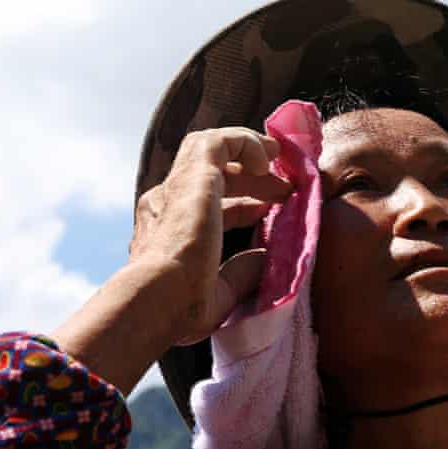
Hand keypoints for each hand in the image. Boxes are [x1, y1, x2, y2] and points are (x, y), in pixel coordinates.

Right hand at [129, 127, 291, 345]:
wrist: (161, 295)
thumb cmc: (184, 307)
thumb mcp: (220, 293)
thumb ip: (242, 274)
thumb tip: (264, 257)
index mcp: (168, 232)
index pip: (210, 208)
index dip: (245, 206)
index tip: (271, 212)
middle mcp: (167, 204)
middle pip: (213, 178)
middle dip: (252, 180)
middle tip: (286, 190)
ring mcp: (177, 186)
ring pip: (210, 149)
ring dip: (246, 149)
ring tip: (276, 156)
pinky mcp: (194, 173)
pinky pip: (220, 141)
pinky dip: (246, 141)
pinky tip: (268, 158)